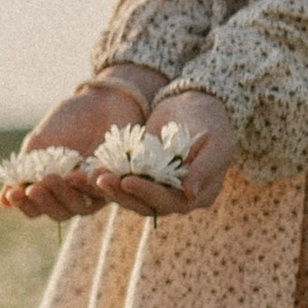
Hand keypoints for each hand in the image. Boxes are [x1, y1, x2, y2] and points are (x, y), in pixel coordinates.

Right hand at [0, 75, 156, 218]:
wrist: (102, 100)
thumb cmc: (68, 121)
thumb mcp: (40, 143)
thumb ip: (25, 171)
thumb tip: (3, 201)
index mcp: (52, 188)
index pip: (36, 208)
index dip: (25, 205)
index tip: (14, 194)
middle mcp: (74, 195)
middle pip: (60, 212)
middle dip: (47, 201)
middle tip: (38, 185)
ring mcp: (96, 191)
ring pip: (82, 206)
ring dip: (70, 194)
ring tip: (64, 176)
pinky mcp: (119, 182)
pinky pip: (108, 190)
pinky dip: (97, 184)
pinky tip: (89, 174)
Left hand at [92, 87, 237, 217]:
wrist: (194, 103)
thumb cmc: (212, 121)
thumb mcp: (217, 141)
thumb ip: (205, 167)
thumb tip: (190, 194)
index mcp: (199, 195)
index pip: (171, 202)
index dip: (148, 193)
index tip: (128, 181)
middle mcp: (176, 196)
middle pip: (145, 203)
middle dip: (122, 193)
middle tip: (102, 181)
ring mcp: (155, 186)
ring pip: (129, 195)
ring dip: (110, 188)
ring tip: (93, 176)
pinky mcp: (139, 173)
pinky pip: (121, 178)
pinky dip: (107, 175)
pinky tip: (90, 169)